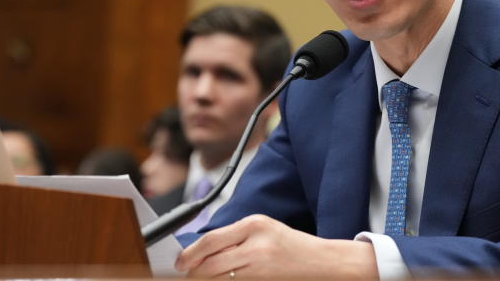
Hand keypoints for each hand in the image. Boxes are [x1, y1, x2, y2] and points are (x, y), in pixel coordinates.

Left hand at [174, 214, 377, 278]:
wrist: (320, 261)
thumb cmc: (291, 244)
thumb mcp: (264, 229)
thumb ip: (235, 236)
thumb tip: (200, 249)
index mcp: (254, 224)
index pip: (211, 240)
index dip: (189, 254)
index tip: (180, 261)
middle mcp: (255, 244)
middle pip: (210, 263)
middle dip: (192, 271)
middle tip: (184, 273)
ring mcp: (259, 265)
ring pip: (217, 277)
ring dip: (203, 279)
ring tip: (197, 277)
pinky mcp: (261, 280)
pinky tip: (217, 280)